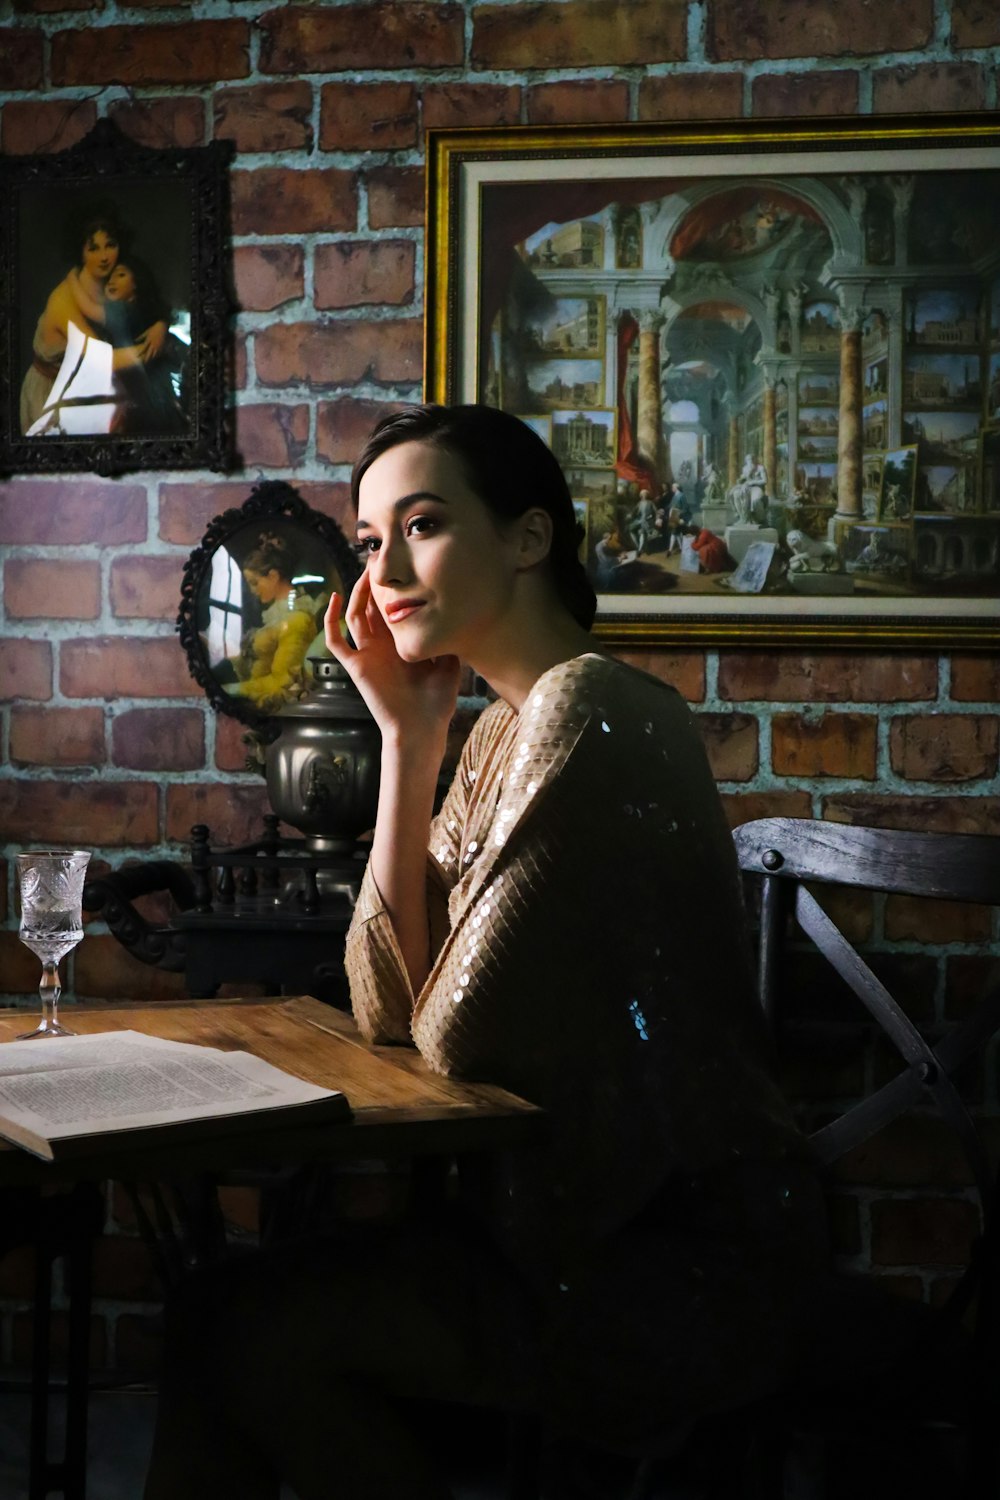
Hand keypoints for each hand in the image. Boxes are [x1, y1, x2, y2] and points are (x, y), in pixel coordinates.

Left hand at [137, 320, 166, 361]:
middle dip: (146, 358)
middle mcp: (153, 344)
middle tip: (143, 363)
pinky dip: (158, 355)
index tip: (137, 357)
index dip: (140, 353)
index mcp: (148, 340)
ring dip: (152, 358)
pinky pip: (160, 352)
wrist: (162, 327)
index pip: (143, 348)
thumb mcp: (146, 332)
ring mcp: (158, 345)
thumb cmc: (153, 328)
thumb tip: (135, 341)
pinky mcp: (163, 345)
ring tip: (150, 362)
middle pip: (149, 353)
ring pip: (155, 354)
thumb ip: (141, 337)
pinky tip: (156, 358)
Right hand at [323, 573, 458, 743]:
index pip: (393, 610)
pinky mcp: (356, 667)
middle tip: (382, 560)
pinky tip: (334, 598)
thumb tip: (454, 616)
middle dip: (375, 585)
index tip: (403, 567)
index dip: (394, 589)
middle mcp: (382, 647)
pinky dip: (330, 620)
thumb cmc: (435, 704)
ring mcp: (367, 655)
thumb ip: (446, 640)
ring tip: (366, 572)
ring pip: (354, 616)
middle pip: (372, 608)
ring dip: (357, 594)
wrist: (420, 730)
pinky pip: (336, 642)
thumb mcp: (449, 664)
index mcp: (401, 645)